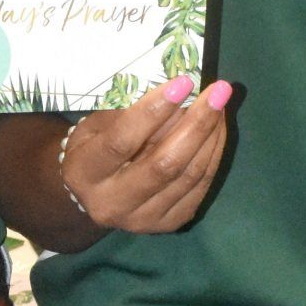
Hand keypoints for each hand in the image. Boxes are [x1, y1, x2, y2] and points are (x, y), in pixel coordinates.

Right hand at [62, 76, 231, 233]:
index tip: (184, 82)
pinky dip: (213, 153)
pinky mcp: (168, 224)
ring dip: (211, 135)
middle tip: (219, 91)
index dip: (154, 110)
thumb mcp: (100, 124)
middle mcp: (112, 204)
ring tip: (220, 104)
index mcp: (85, 174)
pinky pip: (200, 186)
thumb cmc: (94, 147)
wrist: (94, 195)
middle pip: (164, 164)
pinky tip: (217, 129)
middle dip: (196, 123)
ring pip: (188, 175)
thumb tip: (183, 95)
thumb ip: (134, 113)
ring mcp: (143, 220)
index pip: (122, 141)